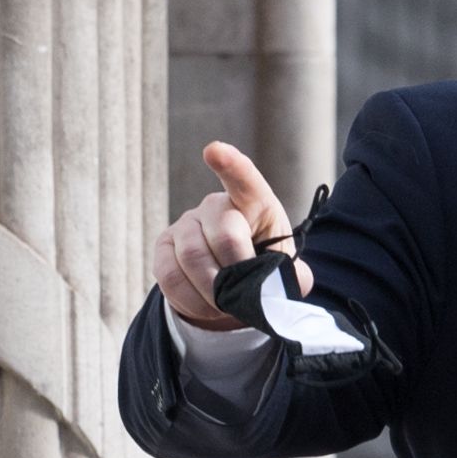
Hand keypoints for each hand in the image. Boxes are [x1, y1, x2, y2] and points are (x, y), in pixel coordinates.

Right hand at [153, 141, 309, 330]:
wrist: (228, 282)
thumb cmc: (259, 266)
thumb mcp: (281, 268)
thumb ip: (291, 275)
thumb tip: (293, 284)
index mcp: (253, 203)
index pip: (244, 180)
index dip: (231, 164)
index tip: (214, 150)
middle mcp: (215, 206)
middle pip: (223, 231)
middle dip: (237, 270)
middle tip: (244, 295)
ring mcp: (185, 225)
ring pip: (193, 257)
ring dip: (213, 292)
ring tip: (227, 305)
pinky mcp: (163, 249)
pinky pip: (170, 276)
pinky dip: (192, 301)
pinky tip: (206, 307)